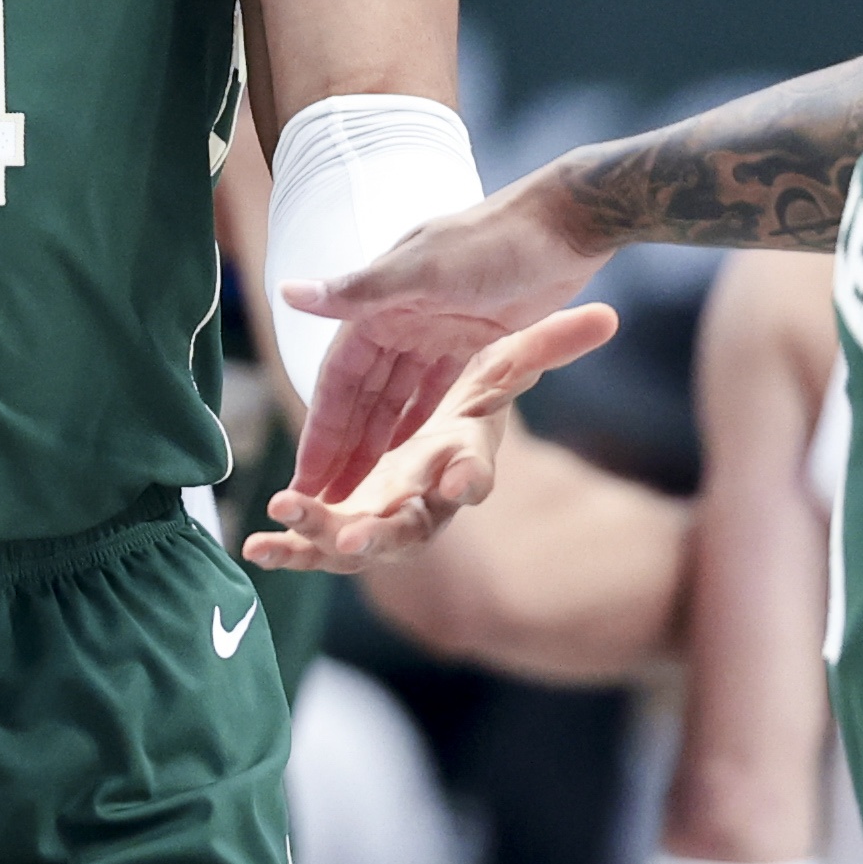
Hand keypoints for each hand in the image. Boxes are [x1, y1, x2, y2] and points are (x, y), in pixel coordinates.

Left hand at [253, 308, 618, 571]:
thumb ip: (545, 344)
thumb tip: (607, 317)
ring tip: (278, 529)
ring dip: (320, 538)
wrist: (437, 421)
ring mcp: (388, 516)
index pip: (472, 470)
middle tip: (356, 540)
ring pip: (356, 539)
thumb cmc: (471, 390)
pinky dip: (290, 546)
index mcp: (463, 456)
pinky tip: (255, 546)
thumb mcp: (504, 358)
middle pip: (410, 524)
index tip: (459, 484)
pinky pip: (319, 542)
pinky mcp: (351, 524)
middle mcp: (428, 498)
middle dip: (383, 533)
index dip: (468, 477)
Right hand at [284, 182, 609, 502]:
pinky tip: (405, 450)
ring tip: (357, 486)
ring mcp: (432, 330)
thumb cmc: (494, 242)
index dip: (322, 428)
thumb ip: (358, 291)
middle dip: (342, 446)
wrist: (565, 223)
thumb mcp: (423, 269)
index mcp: (378, 304)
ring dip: (375, 439)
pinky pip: (433, 390)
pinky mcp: (469, 339)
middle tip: (320, 496)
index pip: (338, 379)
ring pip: (394, 397)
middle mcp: (397, 318)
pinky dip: (417, 420)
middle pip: (361, 395)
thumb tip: (288, 292)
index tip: (306, 474)